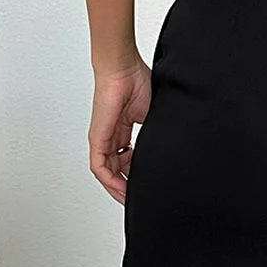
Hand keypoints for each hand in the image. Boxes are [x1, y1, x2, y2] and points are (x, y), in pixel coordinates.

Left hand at [89, 57, 151, 204]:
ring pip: (107, 173)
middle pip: (116, 169)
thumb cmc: (136, 81)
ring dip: (118, 188)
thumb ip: (154, 133)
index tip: (148, 184)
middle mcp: (111, 137)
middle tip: (141, 196)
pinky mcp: (98, 138)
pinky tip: (122, 189)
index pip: (127, 160)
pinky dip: (109, 181)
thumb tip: (168, 148)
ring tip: (132, 197)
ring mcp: (102, 138)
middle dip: (128, 185)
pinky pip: (99, 167)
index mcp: (123, 131)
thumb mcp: (151, 115)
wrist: (124, 68)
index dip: (136, 175)